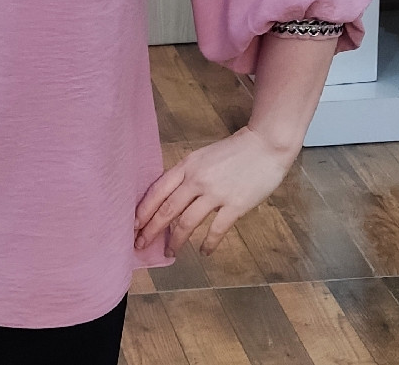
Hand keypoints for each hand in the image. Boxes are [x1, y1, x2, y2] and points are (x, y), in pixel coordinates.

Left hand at [134, 125, 296, 256]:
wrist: (265, 145)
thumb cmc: (234, 151)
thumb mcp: (202, 157)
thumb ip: (187, 175)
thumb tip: (171, 196)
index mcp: (186, 166)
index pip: (157, 191)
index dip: (144, 210)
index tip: (133, 225)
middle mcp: (196, 180)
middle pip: (167, 209)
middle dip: (151, 229)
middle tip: (140, 244)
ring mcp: (215, 193)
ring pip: (187, 222)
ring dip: (176, 240)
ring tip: (170, 253)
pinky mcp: (235, 205)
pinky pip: (217, 229)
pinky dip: (208, 243)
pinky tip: (204, 252)